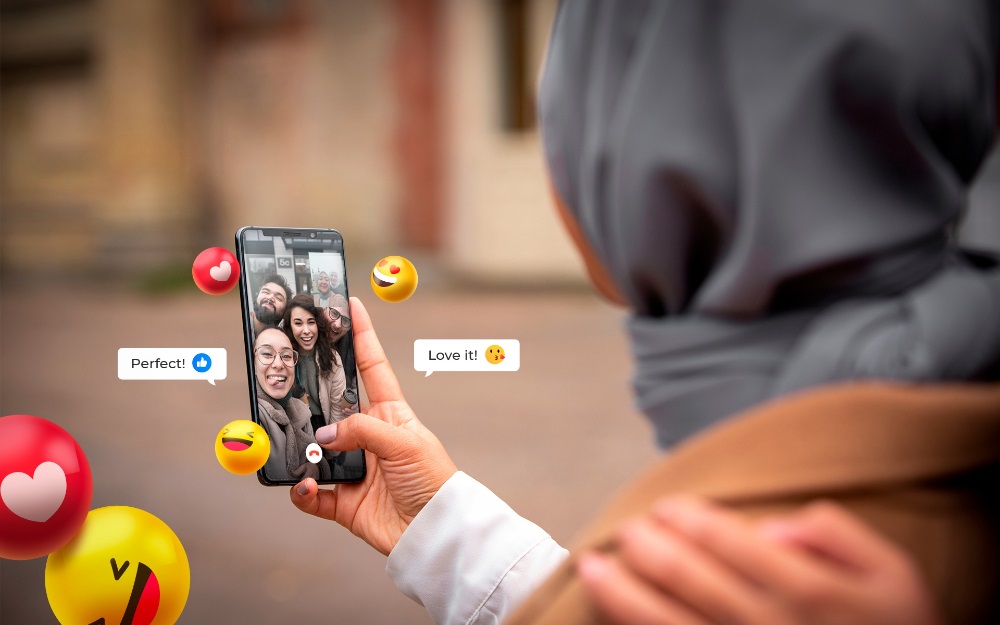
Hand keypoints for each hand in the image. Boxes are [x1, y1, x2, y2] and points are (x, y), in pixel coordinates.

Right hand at [290, 297, 457, 555]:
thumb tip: (324, 434)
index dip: (360, 335)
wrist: (437, 533)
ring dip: (303, 450)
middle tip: (286, 378)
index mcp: (390, 412)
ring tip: (300, 449)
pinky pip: (312, 493)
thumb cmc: (434, 480)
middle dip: (310, 394)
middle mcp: (368, 435)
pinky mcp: (344, 501)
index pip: (371, 365)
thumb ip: (363, 430)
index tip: (349, 304)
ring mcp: (354, 467)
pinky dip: (302, 491)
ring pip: (314, 449)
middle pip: (331, 406)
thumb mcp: (405, 442)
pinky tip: (305, 487)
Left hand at [578, 497, 943, 624]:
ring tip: (589, 567)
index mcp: (807, 590)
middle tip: (626, 528)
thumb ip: (835, 535)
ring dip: (622, 592)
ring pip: (667, 622)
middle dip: (646, 547)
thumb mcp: (892, 572)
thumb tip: (773, 526)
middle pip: (689, 578)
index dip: (688, 519)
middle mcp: (768, 624)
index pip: (729, 542)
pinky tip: (609, 614)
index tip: (666, 506)